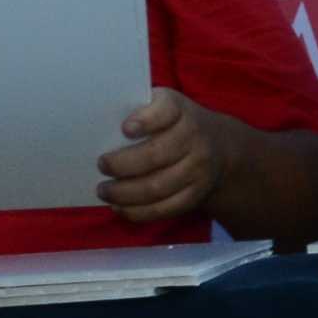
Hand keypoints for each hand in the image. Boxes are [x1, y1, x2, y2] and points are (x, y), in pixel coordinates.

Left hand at [98, 87, 218, 224]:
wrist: (218, 146)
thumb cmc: (174, 123)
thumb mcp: (163, 105)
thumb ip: (138, 111)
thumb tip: (99, 127)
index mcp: (180, 110)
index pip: (166, 110)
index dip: (146, 120)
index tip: (125, 129)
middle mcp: (194, 137)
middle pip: (155, 155)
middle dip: (122, 165)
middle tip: (101, 166)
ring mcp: (198, 169)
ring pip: (157, 187)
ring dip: (124, 193)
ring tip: (103, 191)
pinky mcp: (196, 195)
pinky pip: (164, 208)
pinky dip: (138, 211)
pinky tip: (119, 207)